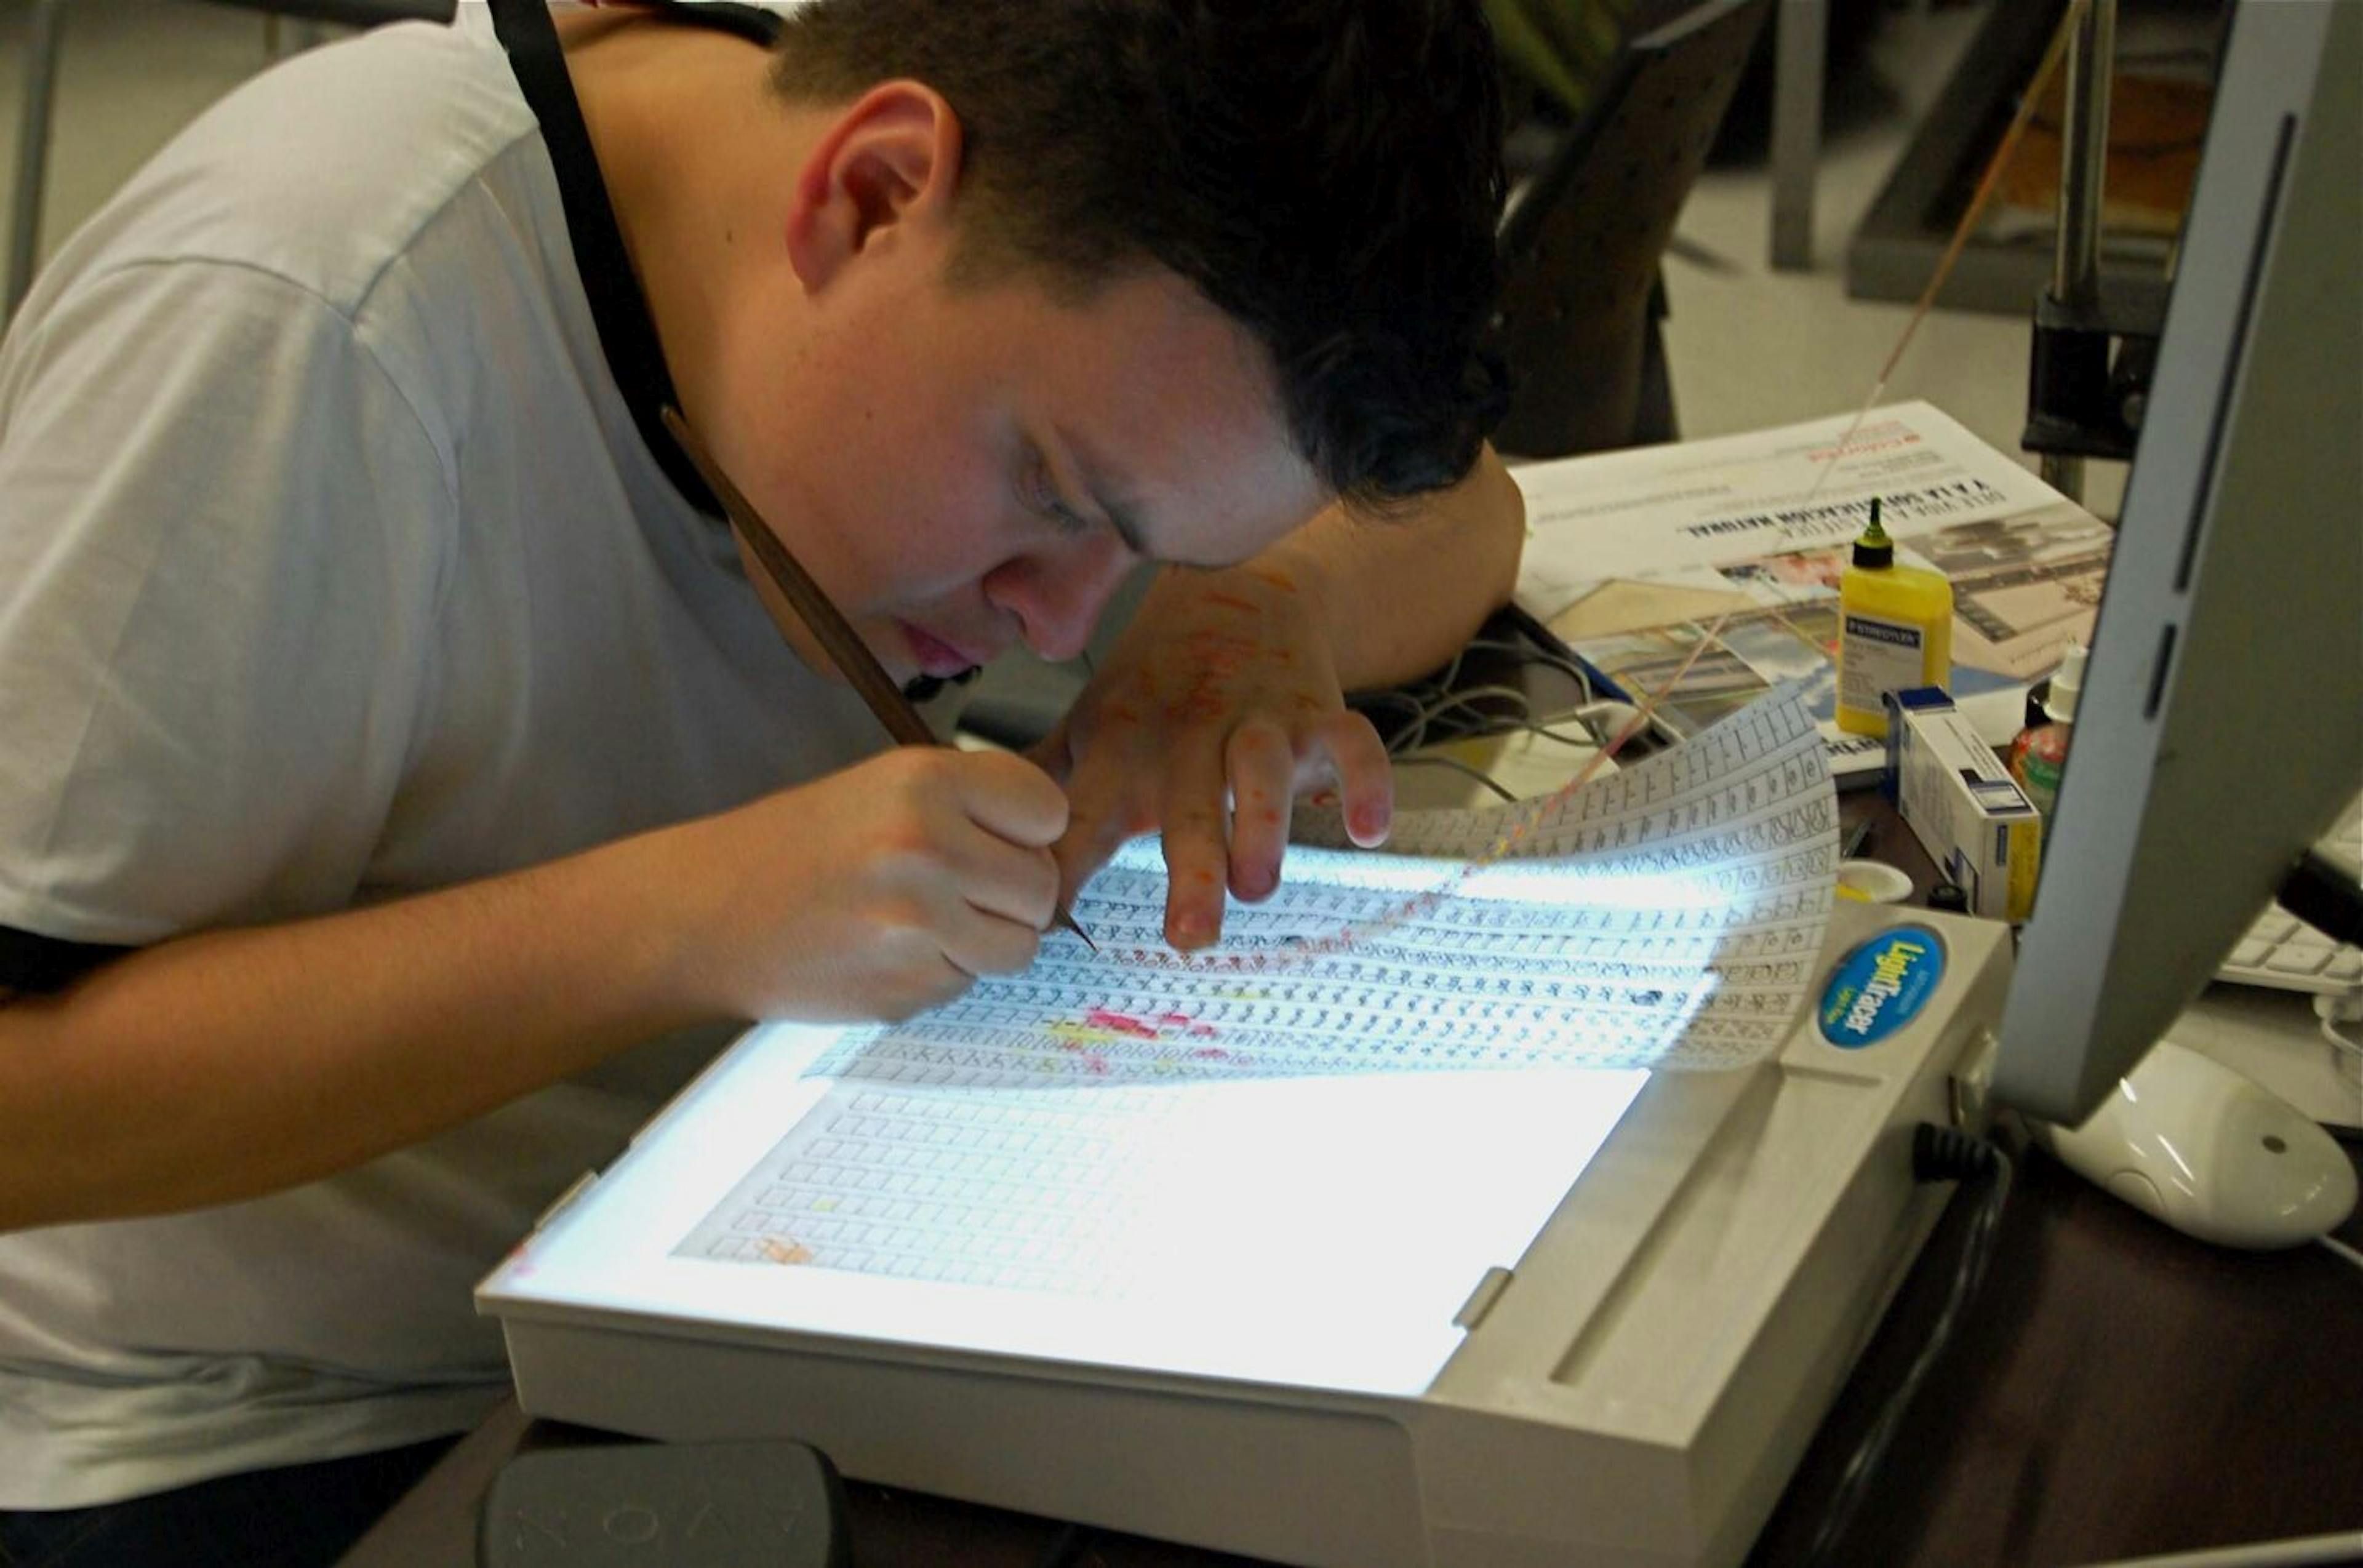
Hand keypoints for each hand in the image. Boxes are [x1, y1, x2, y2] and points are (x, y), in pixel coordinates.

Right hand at [665, 747, 1066, 1020]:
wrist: (707, 915)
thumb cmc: (795, 846)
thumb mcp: (882, 788)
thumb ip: (968, 807)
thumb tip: (1053, 843)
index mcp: (925, 782)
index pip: (1047, 810)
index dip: (1029, 830)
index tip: (999, 838)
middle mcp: (927, 848)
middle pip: (1043, 886)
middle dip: (1014, 894)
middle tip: (961, 888)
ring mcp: (917, 925)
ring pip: (1019, 946)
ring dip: (988, 941)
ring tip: (927, 921)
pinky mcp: (905, 987)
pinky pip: (969, 984)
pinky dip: (942, 973)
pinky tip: (889, 950)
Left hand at [1034, 560, 1392, 949]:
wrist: (1235, 594)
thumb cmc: (1151, 687)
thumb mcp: (1088, 728)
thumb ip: (1036, 786)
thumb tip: (964, 845)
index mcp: (1121, 750)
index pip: (1084, 816)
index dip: (1064, 866)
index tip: (1044, 923)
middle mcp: (1186, 736)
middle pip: (1186, 801)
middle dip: (1188, 865)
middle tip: (1188, 934)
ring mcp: (1256, 720)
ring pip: (1262, 768)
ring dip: (1263, 825)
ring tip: (1258, 885)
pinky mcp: (1317, 712)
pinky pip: (1351, 743)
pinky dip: (1365, 782)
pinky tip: (1367, 830)